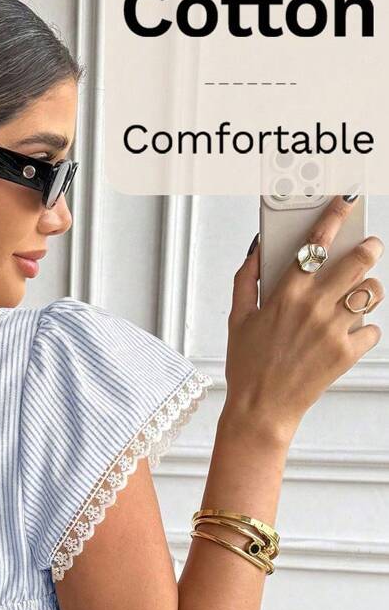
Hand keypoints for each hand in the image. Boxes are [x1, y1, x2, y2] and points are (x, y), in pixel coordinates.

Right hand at [225, 193, 382, 442]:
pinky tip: (348, 334)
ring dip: (370, 289)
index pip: (316, 244)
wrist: (261, 409)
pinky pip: (373, 330)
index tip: (347, 201)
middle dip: (369, 247)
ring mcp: (334, 330)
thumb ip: (246, 279)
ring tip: (359, 296)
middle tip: (369, 247)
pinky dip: (365, 330)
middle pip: (358, 261)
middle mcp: (314, 307)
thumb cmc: (247, 366)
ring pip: (373, 292)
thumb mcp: (237, 319)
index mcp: (286, 294)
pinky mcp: (347, 353)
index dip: (335, 216)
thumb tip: (257, 249)